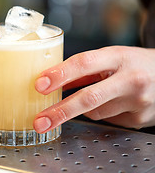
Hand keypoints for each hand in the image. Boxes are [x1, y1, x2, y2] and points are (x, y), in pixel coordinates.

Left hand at [33, 46, 154, 132]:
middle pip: (88, 98)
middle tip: (40, 121)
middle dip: (60, 112)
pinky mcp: (138, 119)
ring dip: (84, 107)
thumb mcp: (110, 57)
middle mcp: (130, 79)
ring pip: (94, 112)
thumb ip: (83, 69)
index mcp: (119, 57)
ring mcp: (137, 102)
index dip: (59, 74)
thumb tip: (51, 80)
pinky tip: (112, 102)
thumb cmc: (134, 64)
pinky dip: (101, 112)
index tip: (40, 84)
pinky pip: (106, 119)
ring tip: (98, 93)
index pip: (84, 63)